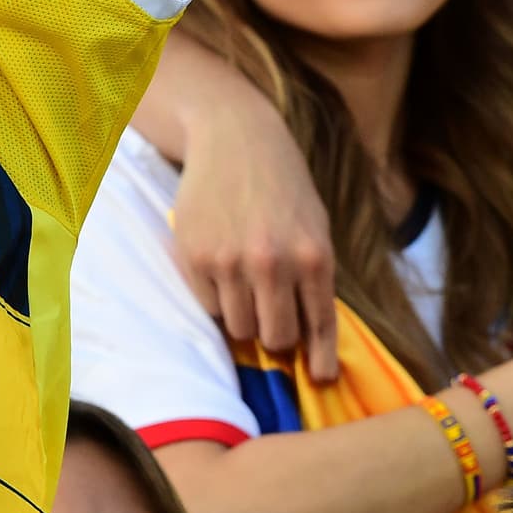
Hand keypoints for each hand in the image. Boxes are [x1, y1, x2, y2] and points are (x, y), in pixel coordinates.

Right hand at [135, 35, 339, 381]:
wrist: (234, 135)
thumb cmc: (282, 184)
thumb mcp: (315, 226)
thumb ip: (313, 279)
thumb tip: (309, 342)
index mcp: (313, 256)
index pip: (318, 328)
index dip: (318, 360)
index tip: (317, 377)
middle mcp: (273, 263)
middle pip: (275, 338)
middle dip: (275, 335)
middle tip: (272, 319)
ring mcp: (230, 261)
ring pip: (239, 327)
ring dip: (244, 315)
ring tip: (244, 285)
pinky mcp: (195, 256)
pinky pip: (208, 305)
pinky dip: (216, 297)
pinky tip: (221, 267)